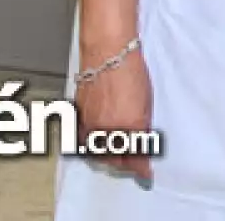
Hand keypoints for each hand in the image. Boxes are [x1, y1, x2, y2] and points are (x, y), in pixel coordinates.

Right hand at [74, 47, 153, 180]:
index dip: (141, 167)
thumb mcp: (146, 102)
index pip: (135, 157)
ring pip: (97, 153)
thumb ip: (143, 126)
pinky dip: (92, 146)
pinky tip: (98, 142)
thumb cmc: (130, 71)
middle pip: (114, 159)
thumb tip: (144, 142)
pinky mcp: (78, 118)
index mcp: (129, 126)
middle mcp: (107, 129)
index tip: (146, 171)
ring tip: (117, 154)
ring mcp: (90, 125)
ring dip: (108, 157)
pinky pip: (84, 141)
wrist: (107, 53)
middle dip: (124, 163)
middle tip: (133, 162)